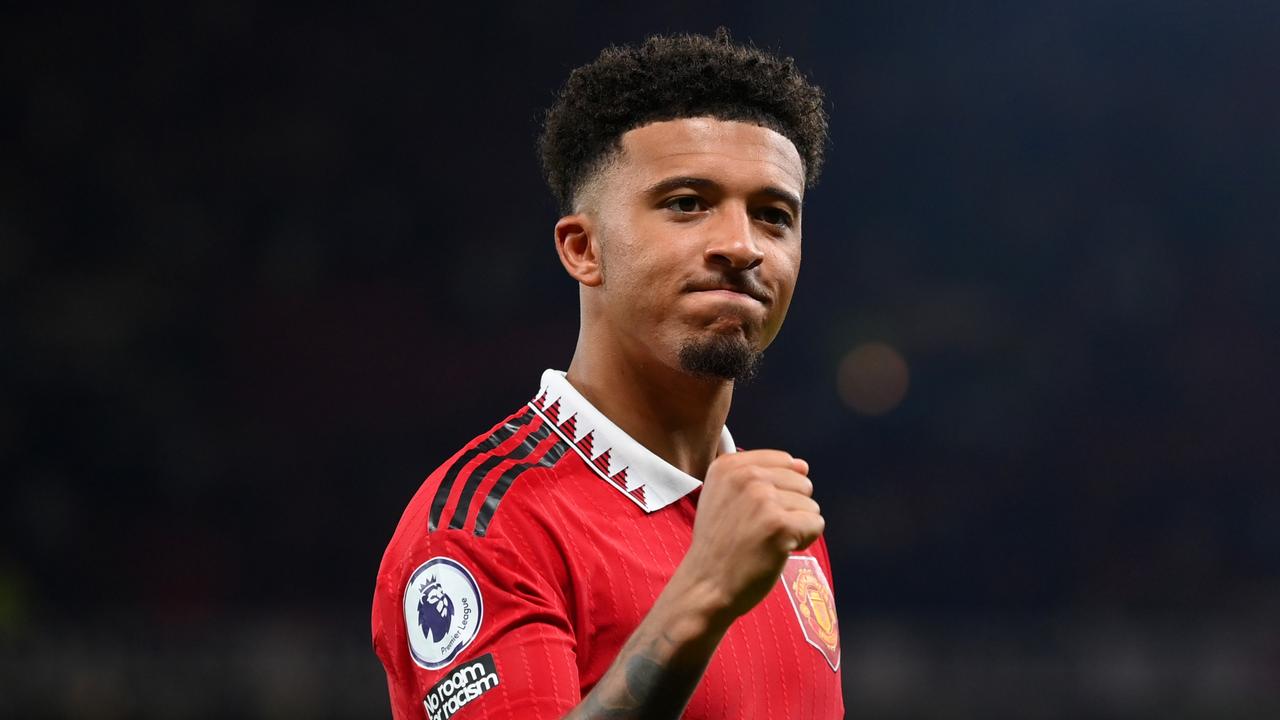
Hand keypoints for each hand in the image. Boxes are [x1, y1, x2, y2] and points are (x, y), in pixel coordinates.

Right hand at [678, 450, 823, 623]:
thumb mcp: (723, 496)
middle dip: (790, 509)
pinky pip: (816, 524)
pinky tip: (777, 550)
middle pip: (801, 483)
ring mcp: (763, 499)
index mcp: (729, 465)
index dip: (780, 491)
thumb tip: (804, 465)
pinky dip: (804, 541)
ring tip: (766, 541)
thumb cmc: (720, 545)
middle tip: (759, 531)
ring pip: (810, 505)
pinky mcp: (780, 525)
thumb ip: (759, 476)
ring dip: (795, 527)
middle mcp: (746, 476)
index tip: (754, 512)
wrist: (706, 585)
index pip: (784, 461)